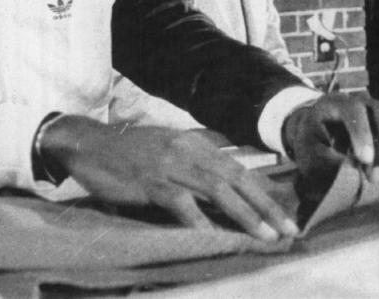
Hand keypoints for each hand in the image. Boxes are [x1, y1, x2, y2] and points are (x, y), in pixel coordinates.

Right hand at [39, 115, 298, 240]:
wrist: (88, 143)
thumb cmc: (128, 151)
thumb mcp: (168, 145)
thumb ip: (198, 154)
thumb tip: (232, 166)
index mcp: (193, 142)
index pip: (238, 167)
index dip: (265, 190)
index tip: (287, 212)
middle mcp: (186, 149)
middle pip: (236, 177)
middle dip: (266, 205)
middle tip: (290, 229)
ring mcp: (168, 164)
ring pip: (216, 189)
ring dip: (245, 214)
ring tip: (266, 235)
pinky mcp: (149, 181)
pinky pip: (180, 202)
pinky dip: (200, 221)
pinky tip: (215, 237)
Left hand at [281, 93, 378, 197]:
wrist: (321, 137)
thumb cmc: (313, 145)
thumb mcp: (308, 151)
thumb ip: (325, 159)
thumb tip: (354, 171)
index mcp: (336, 103)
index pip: (353, 110)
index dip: (361, 133)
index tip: (363, 160)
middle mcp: (366, 105)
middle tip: (374, 179)